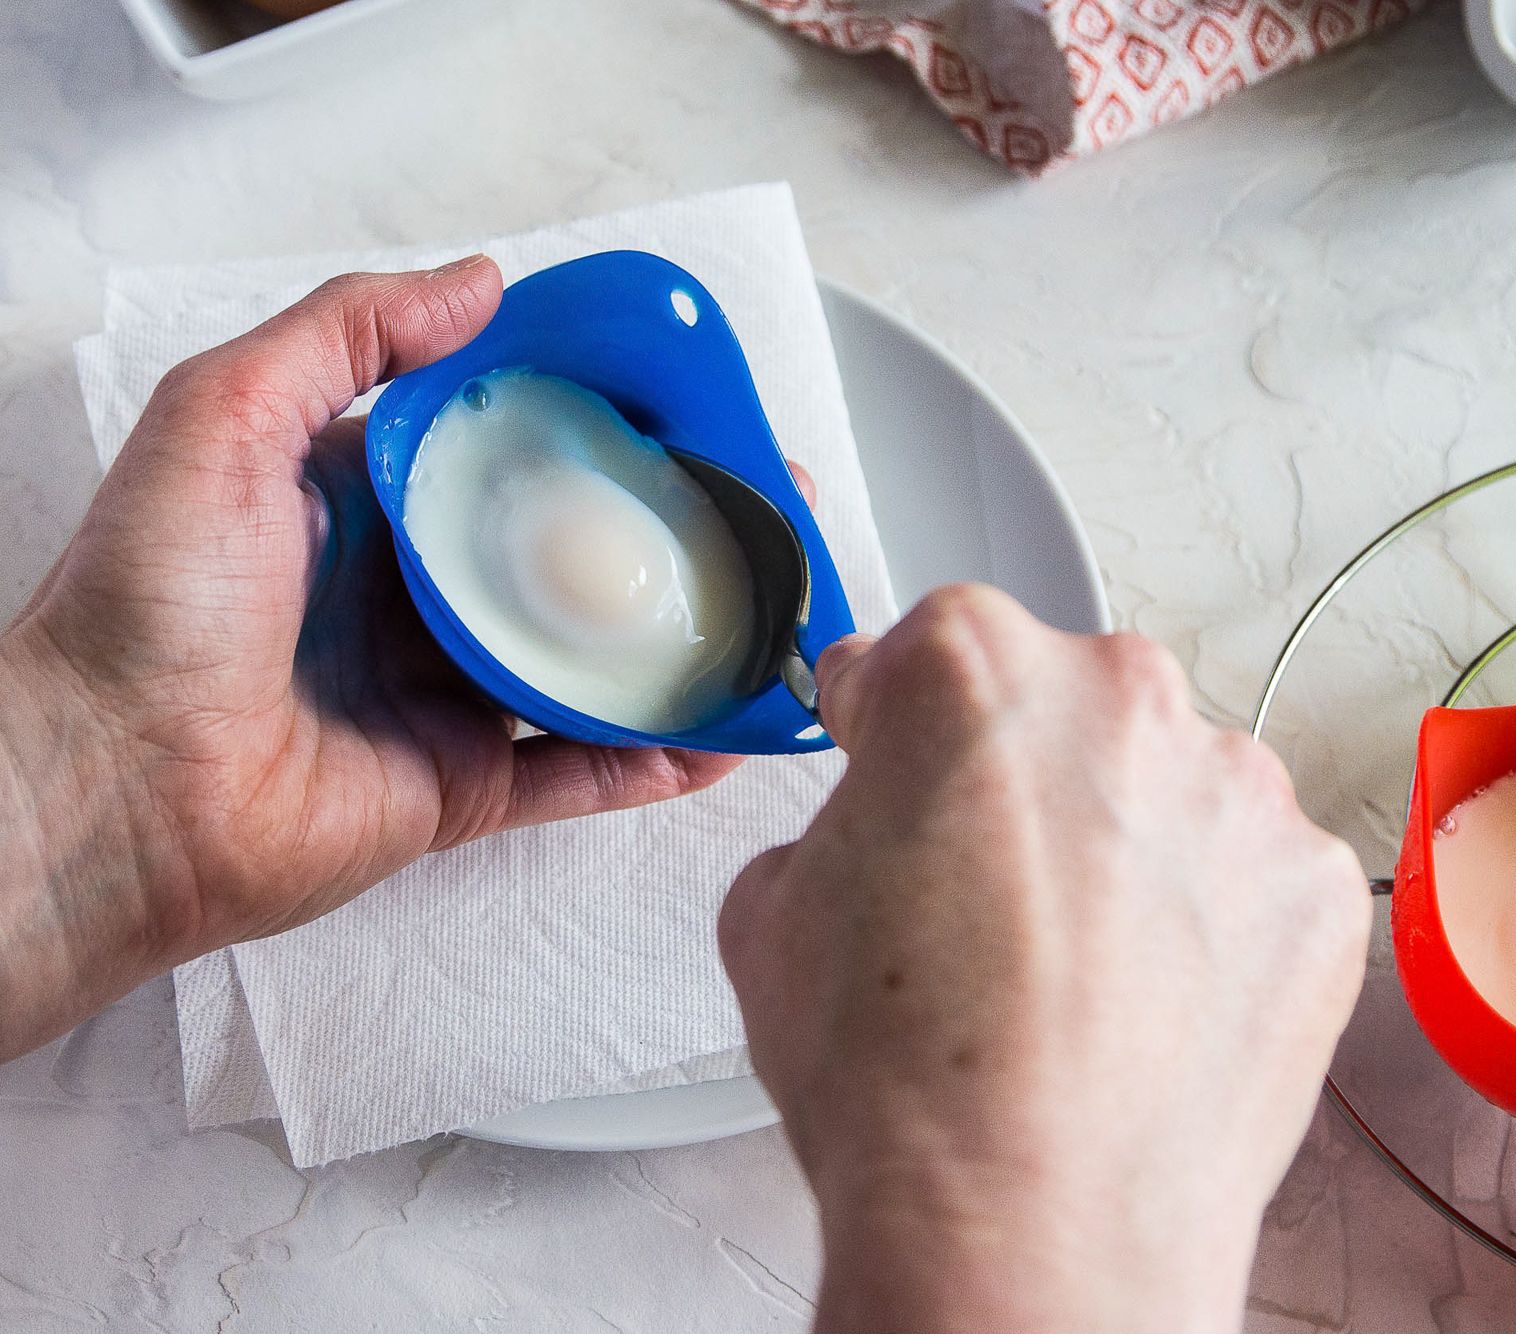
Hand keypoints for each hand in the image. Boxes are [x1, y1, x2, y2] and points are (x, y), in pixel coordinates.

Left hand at [0, 260, 742, 1058]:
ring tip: (776, 614)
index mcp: (370, 501)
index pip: (513, 450)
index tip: (691, 408)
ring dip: (683, 643)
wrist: (110, 787)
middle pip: (573, 558)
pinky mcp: (462, 788)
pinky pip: (578, 773)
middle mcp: (417, 594)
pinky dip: (655, 758)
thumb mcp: (225, 417)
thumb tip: (482, 283)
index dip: (604, 426)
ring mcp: (446, 695)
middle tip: (765, 509)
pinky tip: (728, 733)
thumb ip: (347, 334)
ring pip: (592, 664)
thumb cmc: (149, 601)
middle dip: (672, 533)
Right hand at [719, 586, 1370, 1332]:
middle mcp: (1120, 697)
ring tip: (1077, 974)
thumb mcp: (775, 915)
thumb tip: (874, 834)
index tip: (898, 766)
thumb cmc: (909, 1085)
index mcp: (972, 666)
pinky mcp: (1316, 885)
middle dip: (1024, 780)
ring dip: (1130, 848)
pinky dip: (1215, 924)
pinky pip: (1252, 874)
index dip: (894, 728)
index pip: (920, 655)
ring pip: (1170, 787)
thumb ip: (839, 823)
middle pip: (1061, 707)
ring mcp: (1237, 788)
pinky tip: (1155, 1006)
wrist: (1031, 1227)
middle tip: (988, 897)